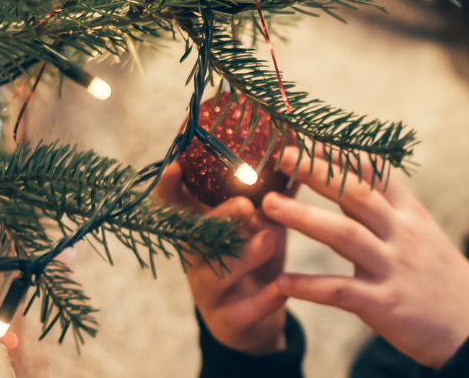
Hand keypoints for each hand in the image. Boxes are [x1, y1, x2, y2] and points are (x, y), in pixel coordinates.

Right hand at [158, 160, 290, 354]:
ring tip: (269, 239)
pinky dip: (265, 298)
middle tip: (245, 205)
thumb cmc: (255, 257)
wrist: (255, 320)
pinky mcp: (228, 321)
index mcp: (199, 229)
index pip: (173, 205)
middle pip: (195, 236)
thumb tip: (299, 147)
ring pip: (217, 273)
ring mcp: (209, 291)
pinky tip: (283, 288)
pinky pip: (245, 310)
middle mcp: (196, 258)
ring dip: (244, 256)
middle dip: (219, 218)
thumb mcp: (261, 223)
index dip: (169, 187)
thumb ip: (274, 192)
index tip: (175, 164)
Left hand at [263, 148, 468, 367]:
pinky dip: (309, 287)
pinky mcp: (384, 304)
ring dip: (304, 218)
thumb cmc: (438, 277)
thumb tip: (354, 178)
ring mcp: (393, 268)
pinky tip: (282, 282)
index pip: (373, 172)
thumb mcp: (422, 233)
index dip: (338, 153)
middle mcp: (401, 235)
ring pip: (345, 235)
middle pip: (357, 194)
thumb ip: (388, 208)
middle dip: (318, 172)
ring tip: (269, 206)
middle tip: (282, 157)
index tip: (305, 137)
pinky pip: (341, 291)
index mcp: (408, 214)